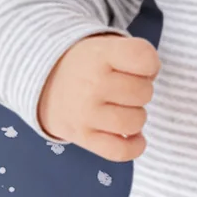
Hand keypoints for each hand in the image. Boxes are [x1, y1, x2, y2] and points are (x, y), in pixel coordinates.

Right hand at [37, 33, 159, 158]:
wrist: (45, 81)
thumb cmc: (87, 64)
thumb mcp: (105, 45)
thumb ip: (134, 55)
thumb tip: (151, 80)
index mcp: (101, 54)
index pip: (145, 59)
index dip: (151, 65)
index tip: (140, 68)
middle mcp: (93, 83)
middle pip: (144, 93)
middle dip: (142, 90)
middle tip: (125, 88)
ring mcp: (87, 113)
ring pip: (136, 122)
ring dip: (136, 116)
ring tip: (123, 108)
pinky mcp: (83, 137)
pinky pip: (120, 151)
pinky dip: (134, 147)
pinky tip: (133, 136)